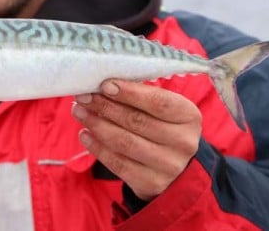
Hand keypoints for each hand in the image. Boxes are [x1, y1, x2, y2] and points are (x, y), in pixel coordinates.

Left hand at [72, 79, 200, 200]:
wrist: (176, 170)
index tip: (104, 85)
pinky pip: (118, 163)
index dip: (130, 93)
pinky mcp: (151, 183)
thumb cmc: (163, 128)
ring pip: (124, 142)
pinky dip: (98, 147)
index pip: (158, 102)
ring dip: (97, 125)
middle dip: (105, 106)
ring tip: (79, 112)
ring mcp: (169, 165)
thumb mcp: (163, 110)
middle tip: (83, 96)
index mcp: (189, 116)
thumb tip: (104, 86)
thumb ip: (141, 97)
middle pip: (137, 121)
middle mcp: (183, 142)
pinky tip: (85, 134)